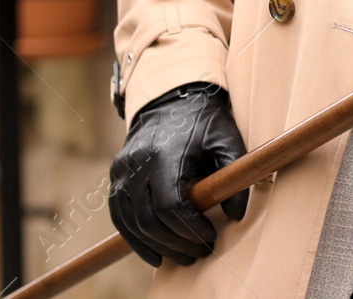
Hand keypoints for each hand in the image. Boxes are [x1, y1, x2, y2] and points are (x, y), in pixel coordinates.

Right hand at [108, 82, 248, 266]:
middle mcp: (138, 162)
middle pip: (151, 218)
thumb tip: (236, 215)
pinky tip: (155, 253)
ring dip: (158, 245)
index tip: (209, 237)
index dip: (190, 228)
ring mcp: (122, 170)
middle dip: (177, 242)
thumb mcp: (226, 138)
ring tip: (184, 255)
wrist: (170, 97)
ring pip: (133, 222)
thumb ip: (234, 174)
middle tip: (200, 252)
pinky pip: (119, 216)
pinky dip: (136, 239)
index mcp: (165, 152)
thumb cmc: (203, 120)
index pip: (170, 205)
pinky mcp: (115, 176)